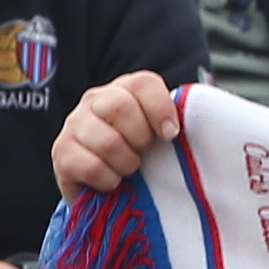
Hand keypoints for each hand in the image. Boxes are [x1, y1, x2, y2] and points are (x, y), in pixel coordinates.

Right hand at [54, 73, 178, 202]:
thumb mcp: (161, 132)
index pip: (143, 83)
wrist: (104, 184)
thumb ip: (176, 120)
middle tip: (145, 153)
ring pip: (107, 140)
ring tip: (130, 168)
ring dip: (127, 163)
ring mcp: (74, 124)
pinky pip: (89, 166)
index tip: (170, 134)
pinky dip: (108, 179)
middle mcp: (95, 100)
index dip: (161, 109)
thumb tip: (207, 122)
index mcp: (125, 88)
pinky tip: (112, 181)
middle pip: (120, 107)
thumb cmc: (142, 152)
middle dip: (141, 138)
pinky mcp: (61, 152)